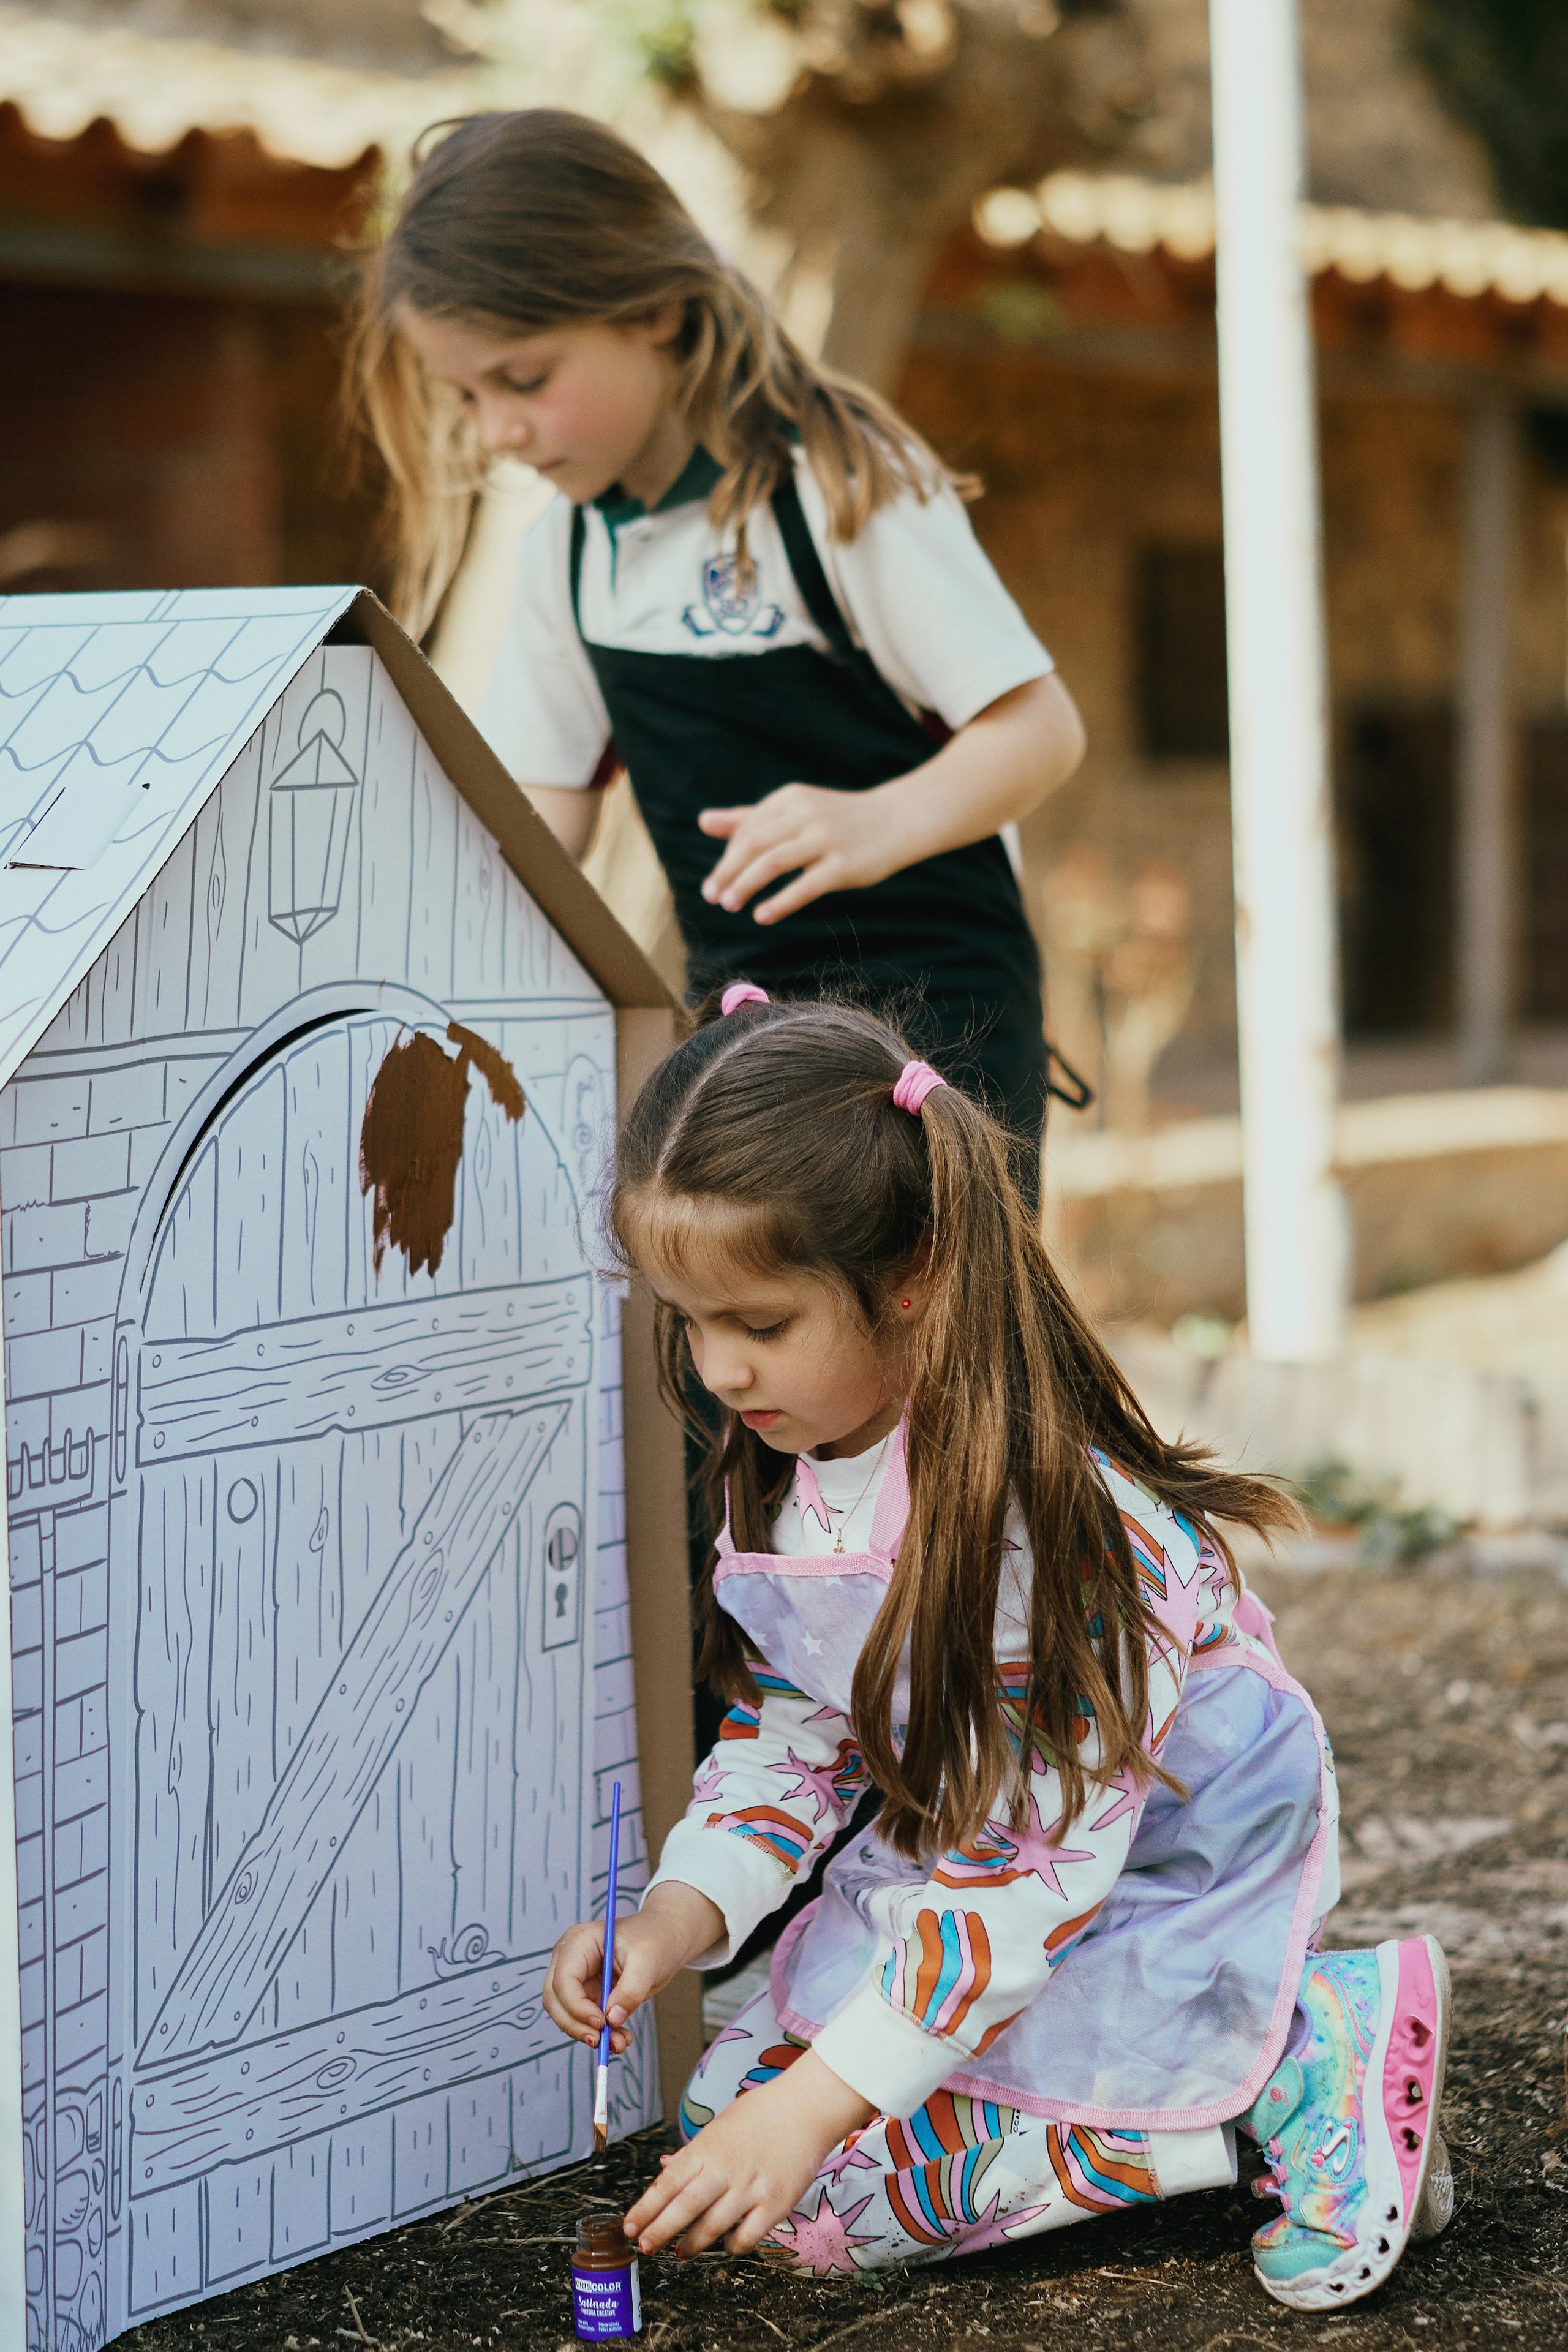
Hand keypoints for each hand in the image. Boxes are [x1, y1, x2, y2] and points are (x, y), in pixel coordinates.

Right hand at [543, 1883, 723, 2053]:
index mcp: (580, 1941)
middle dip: (576, 2024)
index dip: (576, 2005)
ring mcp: (577, 1978)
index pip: (563, 1978)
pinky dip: (600, 2034)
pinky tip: (621, 2039)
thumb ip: (630, 1990)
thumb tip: (611, 2019)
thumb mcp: (648, 1962)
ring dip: (588, 2034)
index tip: (600, 2023)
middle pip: (556, 1999)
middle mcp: (571, 1959)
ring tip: (620, 2043)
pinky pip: (585, 2022)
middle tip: (600, 2041)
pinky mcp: (588, 1995)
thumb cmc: (655, 1940)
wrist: (665, 1940)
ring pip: (567, 2015)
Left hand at [623, 2050, 873, 2256]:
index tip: (629, 2226)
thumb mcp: (719, 2126)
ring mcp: (751, 2187)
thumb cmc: (760, 2114)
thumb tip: (664, 2168)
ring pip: (712, 2226)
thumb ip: (693, 2153)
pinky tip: (725, 2246)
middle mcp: (725, 2168)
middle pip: (685, 2206)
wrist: (806, 2107)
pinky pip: (747, 2236)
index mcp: (707, 2148)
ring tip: (679, 2253)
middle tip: (643, 2247)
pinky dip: (732, 2246)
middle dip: (659, 2230)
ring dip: (691, 2244)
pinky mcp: (775, 2203)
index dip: (646, 2207)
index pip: (668, 2182)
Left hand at [698, 784, 892, 924]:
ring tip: (729, 905)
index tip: (715, 882)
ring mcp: (826, 839)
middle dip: (727, 872)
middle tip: (711, 896)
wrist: (897, 821)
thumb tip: (702, 821)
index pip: (747, 829)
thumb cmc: (839, 821)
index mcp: (790, 799)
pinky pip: (805, 886)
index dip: (727, 857)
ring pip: (773, 862)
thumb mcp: (794, 812)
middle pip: (754, 844)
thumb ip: (749, 818)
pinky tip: (762, 916)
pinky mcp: (843, 865)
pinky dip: (780, 902)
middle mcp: (805, 814)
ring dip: (745, 885)